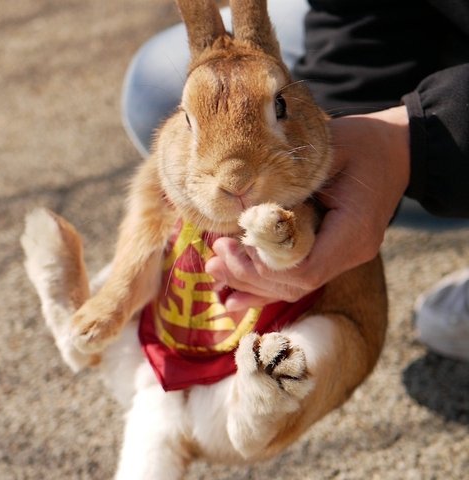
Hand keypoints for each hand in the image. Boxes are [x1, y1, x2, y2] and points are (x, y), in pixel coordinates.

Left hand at [205, 106, 409, 309]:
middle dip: (250, 274)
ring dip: (251, 281)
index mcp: (354, 229)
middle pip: (295, 283)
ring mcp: (343, 257)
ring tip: (216, 267)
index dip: (266, 264)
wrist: (395, 152)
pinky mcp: (332, 254)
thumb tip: (243, 207)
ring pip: (292, 286)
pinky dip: (264, 286)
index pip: (306, 267)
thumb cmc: (362, 144)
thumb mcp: (327, 152)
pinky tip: (233, 297)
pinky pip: (296, 278)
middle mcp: (351, 252)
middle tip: (215, 256)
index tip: (234, 244)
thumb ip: (290, 183)